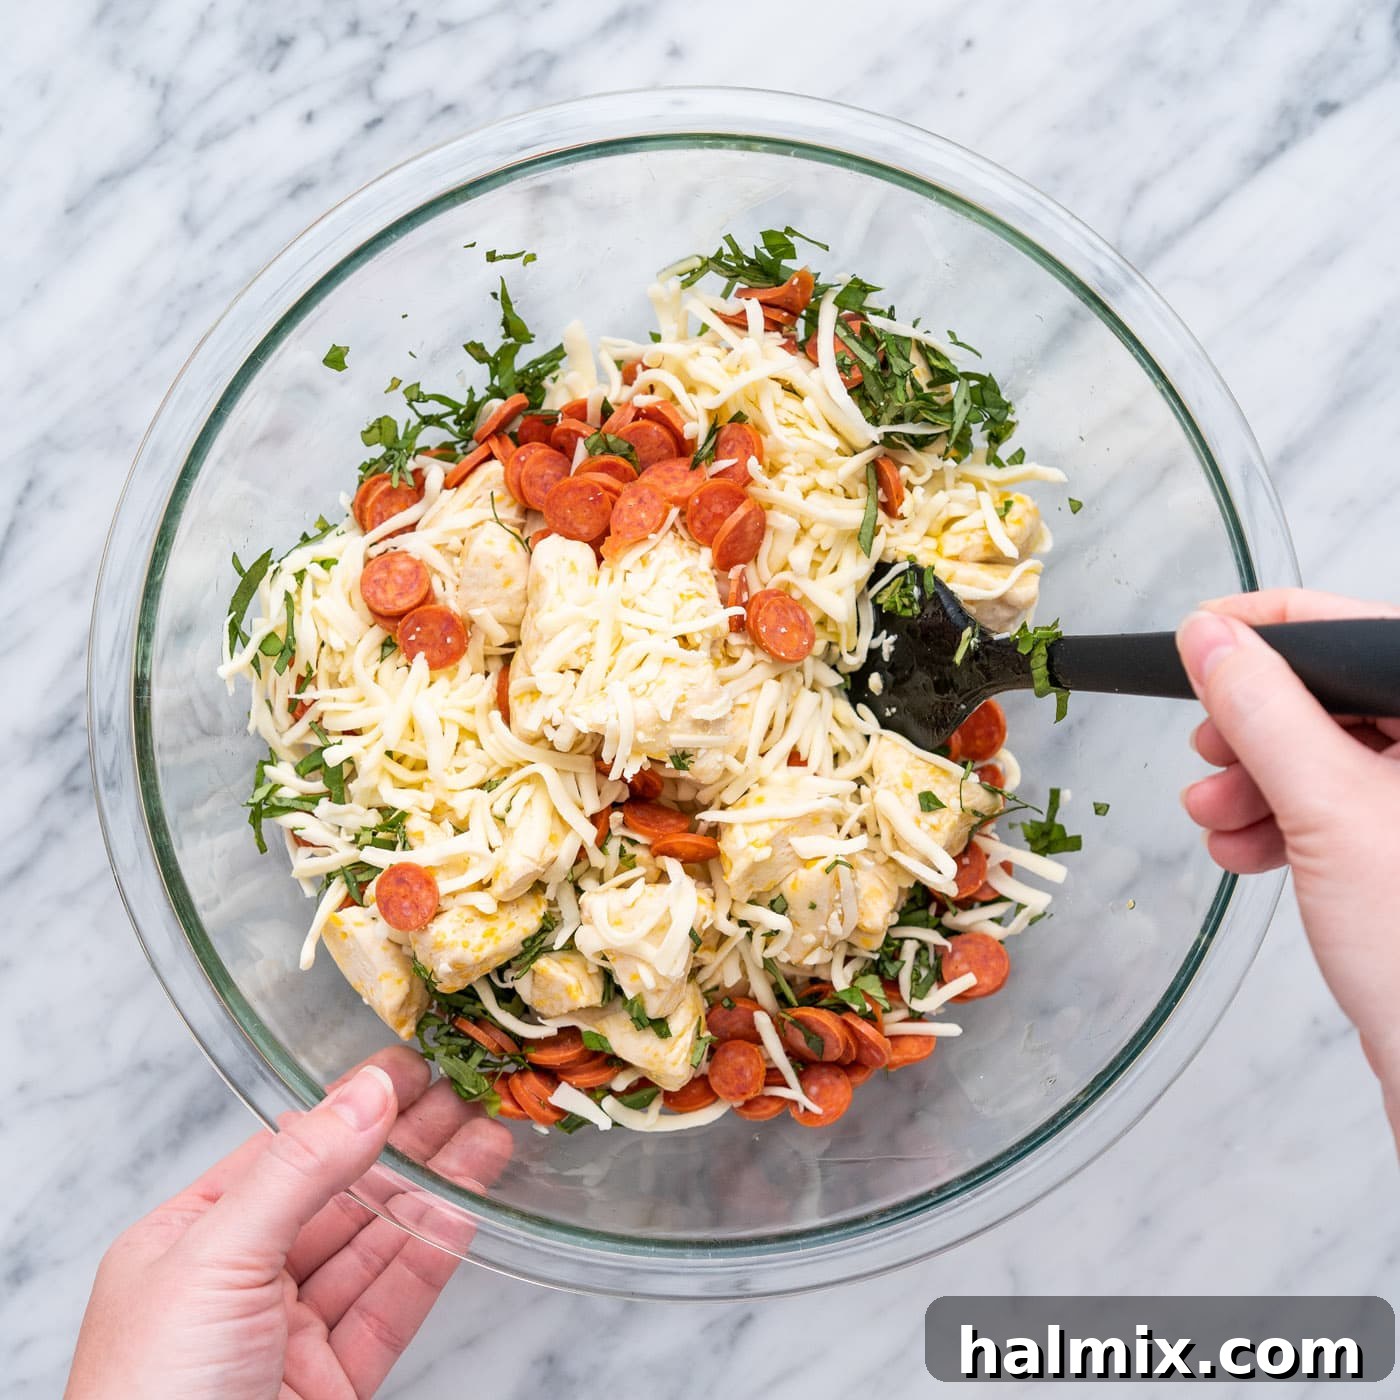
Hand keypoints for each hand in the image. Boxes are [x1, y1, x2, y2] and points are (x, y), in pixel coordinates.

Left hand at [66, 1048, 510, 1399]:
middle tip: (467, 1092)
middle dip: (405, 1143)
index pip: (284, 1151)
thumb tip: (366, 1092)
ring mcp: (288, 1337)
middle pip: (340, 1195)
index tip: (410, 1067)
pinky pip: (391, 1308)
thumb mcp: (216, 1260)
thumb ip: (298, 1171)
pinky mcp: (334, 1384)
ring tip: (488, 1140)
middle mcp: (240, 1282)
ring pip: (375, 1247)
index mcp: (189, 1241)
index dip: (350, 1106)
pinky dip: (432, 1259)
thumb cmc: (151, 1398)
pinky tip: (465, 1213)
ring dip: (434, 1192)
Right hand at [1176, 589, 1399, 1132]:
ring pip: (1324, 754)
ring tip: (1217, 822)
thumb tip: (1209, 637)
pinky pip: (1331, 806)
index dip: (1264, 627)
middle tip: (1208, 754)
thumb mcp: (1327, 809)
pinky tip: (1246, 854)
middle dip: (1252, 726)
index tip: (1195, 642)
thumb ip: (1264, 710)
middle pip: (1333, 693)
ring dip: (1254, 784)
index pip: (1352, 627)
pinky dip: (1278, 824)